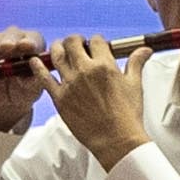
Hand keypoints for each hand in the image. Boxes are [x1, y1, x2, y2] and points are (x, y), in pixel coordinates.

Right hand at [0, 28, 44, 132]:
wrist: (6, 99)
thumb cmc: (25, 89)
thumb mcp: (33, 88)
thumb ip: (36, 79)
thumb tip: (36, 71)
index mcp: (33, 44)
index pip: (33, 39)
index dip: (30, 42)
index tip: (27, 46)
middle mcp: (14, 39)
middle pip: (10, 36)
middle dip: (7, 42)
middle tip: (6, 47)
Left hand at [39, 34, 151, 168]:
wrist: (116, 139)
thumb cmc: (127, 115)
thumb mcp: (134, 85)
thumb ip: (136, 63)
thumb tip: (145, 50)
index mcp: (105, 65)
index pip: (96, 41)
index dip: (96, 41)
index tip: (96, 45)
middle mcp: (85, 71)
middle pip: (73, 42)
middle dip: (75, 40)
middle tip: (77, 45)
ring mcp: (70, 84)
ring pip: (56, 55)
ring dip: (57, 48)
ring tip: (59, 48)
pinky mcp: (59, 98)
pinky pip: (44, 78)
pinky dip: (37, 67)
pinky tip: (35, 61)